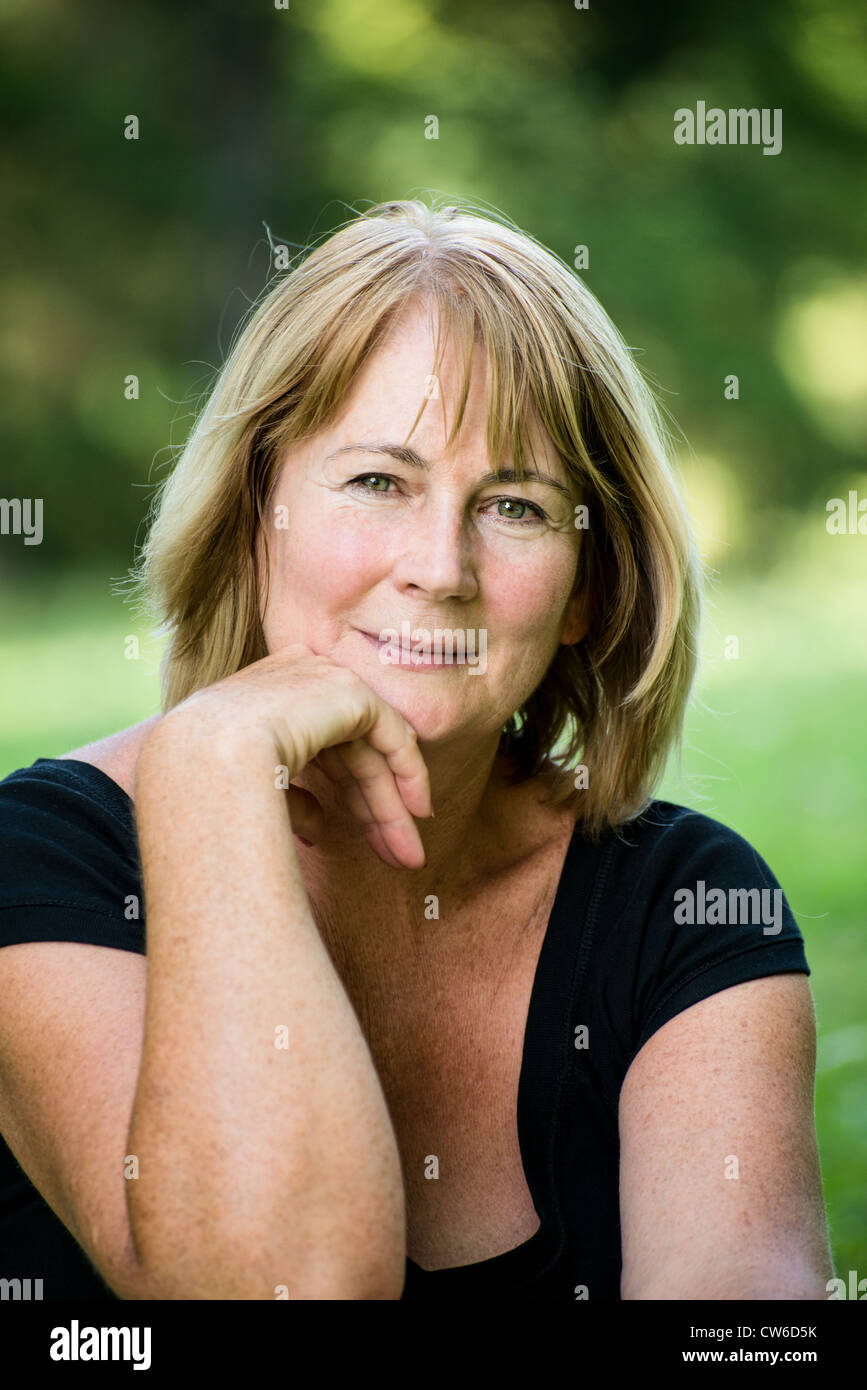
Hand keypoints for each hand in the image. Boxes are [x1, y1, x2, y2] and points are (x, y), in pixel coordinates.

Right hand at [165, 643, 432, 869]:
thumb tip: (320, 826)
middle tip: (396, 856)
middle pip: (346, 752)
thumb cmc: (204, 788)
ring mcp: (320, 677)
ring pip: (370, 750)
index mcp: (256, 699)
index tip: (358, 836)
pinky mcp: (349, 689)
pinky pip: (391, 733)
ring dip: (392, 807)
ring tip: (409, 856)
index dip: (343, 792)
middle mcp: (290, 679)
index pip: (314, 745)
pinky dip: (409, 773)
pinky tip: (419, 812)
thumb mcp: (246, 791)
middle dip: (372, 809)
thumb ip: (286, 798)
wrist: (202, 762)